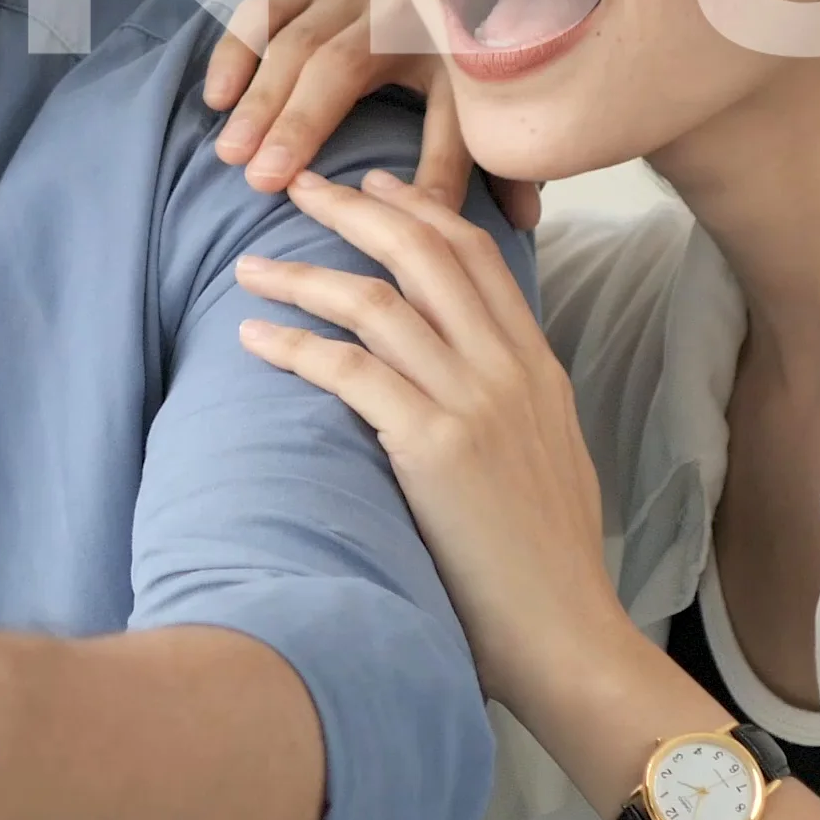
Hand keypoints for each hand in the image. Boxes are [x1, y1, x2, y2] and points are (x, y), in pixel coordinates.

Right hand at [203, 0, 540, 226]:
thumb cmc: (460, 47)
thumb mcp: (487, 98)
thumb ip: (498, 156)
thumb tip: (523, 221)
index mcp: (458, 47)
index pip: (446, 115)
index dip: (425, 168)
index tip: (382, 217)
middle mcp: (400, 8)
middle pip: (340, 65)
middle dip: (299, 123)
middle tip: (262, 183)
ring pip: (294, 37)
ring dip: (258, 95)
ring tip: (230, 155)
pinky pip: (263, 8)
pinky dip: (236, 50)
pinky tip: (215, 98)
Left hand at [234, 171, 631, 719]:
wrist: (568, 636)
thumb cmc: (547, 568)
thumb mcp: (549, 459)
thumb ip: (512, 405)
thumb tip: (464, 382)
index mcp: (540, 369)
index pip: (479, 255)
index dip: (420, 208)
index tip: (372, 184)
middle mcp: (511, 371)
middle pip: (427, 253)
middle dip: (356, 209)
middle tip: (299, 187)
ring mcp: (475, 404)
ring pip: (380, 300)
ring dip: (305, 274)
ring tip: (251, 264)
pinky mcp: (435, 446)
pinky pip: (351, 370)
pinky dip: (296, 345)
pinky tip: (254, 338)